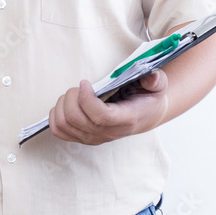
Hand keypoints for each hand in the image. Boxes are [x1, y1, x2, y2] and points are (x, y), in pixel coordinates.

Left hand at [48, 70, 168, 144]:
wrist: (145, 115)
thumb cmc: (148, 98)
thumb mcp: (159, 86)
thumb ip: (156, 81)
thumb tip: (150, 76)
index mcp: (126, 119)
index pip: (100, 116)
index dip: (87, 99)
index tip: (85, 83)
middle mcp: (108, 133)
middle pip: (76, 119)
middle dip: (71, 97)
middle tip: (80, 86)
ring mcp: (94, 138)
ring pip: (64, 124)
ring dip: (62, 104)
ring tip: (73, 94)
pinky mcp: (83, 138)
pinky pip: (59, 131)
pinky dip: (56, 115)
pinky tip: (66, 104)